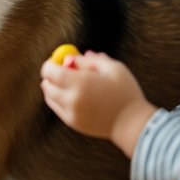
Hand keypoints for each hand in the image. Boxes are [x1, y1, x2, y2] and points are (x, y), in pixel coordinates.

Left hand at [39, 50, 155, 156]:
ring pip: (50, 97)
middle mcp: (71, 99)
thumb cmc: (126, 93)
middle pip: (46, 84)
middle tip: (62, 71)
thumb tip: (72, 56)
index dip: (50, 64)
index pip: (50, 71)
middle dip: (51, 76)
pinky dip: (60, 100)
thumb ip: (92, 60)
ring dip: (54, 88)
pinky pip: (57, 108)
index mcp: (80, 83)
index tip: (57, 61)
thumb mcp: (114, 69)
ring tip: (71, 84)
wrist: (132, 123)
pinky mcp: (72, 123)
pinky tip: (74, 96)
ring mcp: (70, 113)